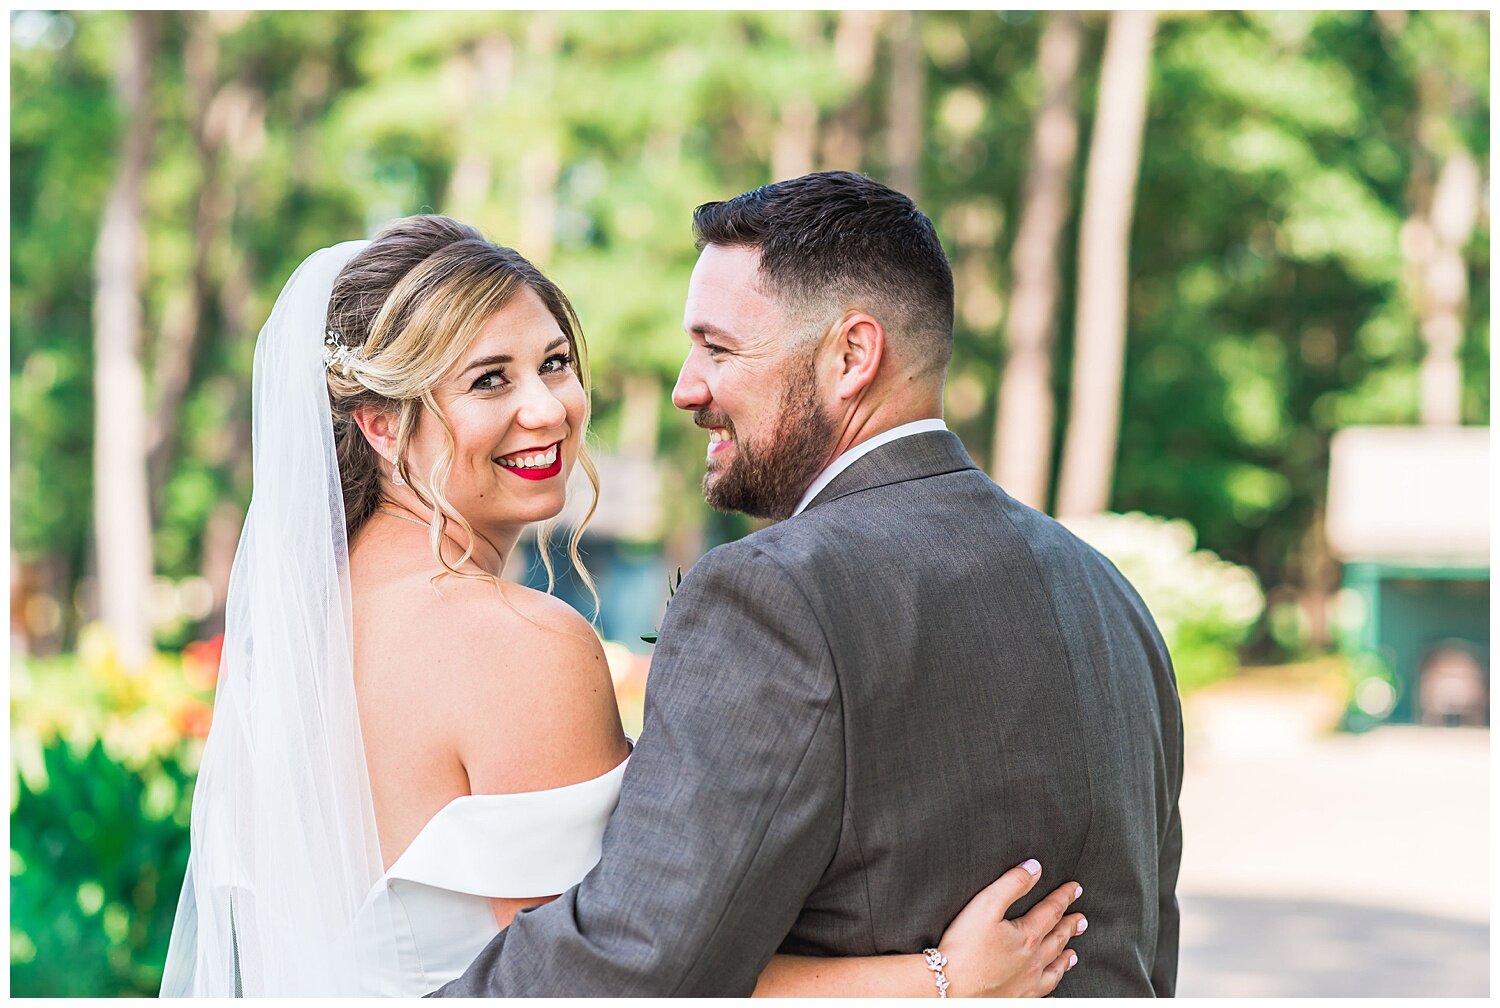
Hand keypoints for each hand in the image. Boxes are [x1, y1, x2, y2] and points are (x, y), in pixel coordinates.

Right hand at [933, 859, 1084, 996]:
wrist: (952, 989)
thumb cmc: (964, 948)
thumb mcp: (985, 905)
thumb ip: (1012, 884)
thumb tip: (1034, 868)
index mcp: (1027, 935)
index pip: (1051, 910)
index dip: (1064, 897)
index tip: (1075, 888)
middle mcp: (1034, 960)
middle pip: (1057, 938)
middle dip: (1070, 926)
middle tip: (1081, 920)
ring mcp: (1028, 982)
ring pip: (1054, 968)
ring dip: (1065, 957)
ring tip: (1073, 952)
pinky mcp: (1019, 998)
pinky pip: (1045, 991)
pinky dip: (1054, 984)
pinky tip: (1052, 984)